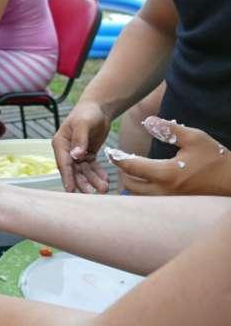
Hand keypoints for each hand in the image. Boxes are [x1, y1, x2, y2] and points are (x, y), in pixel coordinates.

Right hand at [52, 101, 110, 192]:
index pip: (63, 163)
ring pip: (84, 171)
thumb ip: (79, 139)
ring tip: (103, 188)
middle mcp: (66, 151)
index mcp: (60, 143)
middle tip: (92, 193)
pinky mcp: (87, 155)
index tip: (70, 190)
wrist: (99, 108)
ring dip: (92, 180)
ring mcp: (76, 154)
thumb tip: (75, 156)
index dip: (67, 177)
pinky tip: (105, 180)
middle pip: (73, 170)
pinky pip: (92, 167)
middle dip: (82, 182)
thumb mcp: (83, 124)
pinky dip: (98, 174)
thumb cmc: (87, 112)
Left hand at [110, 117, 230, 194]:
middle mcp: (163, 191)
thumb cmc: (215, 159)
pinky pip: (149, 200)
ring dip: (131, 182)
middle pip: (130, 185)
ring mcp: (168, 201)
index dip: (117, 158)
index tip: (110, 152)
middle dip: (122, 172)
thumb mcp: (194, 138)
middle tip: (121, 160)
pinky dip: (142, 190)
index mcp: (166, 174)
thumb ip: (169, 129)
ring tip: (131, 168)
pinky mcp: (173, 205)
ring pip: (139, 195)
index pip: (132, 167)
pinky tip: (145, 179)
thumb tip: (148, 121)